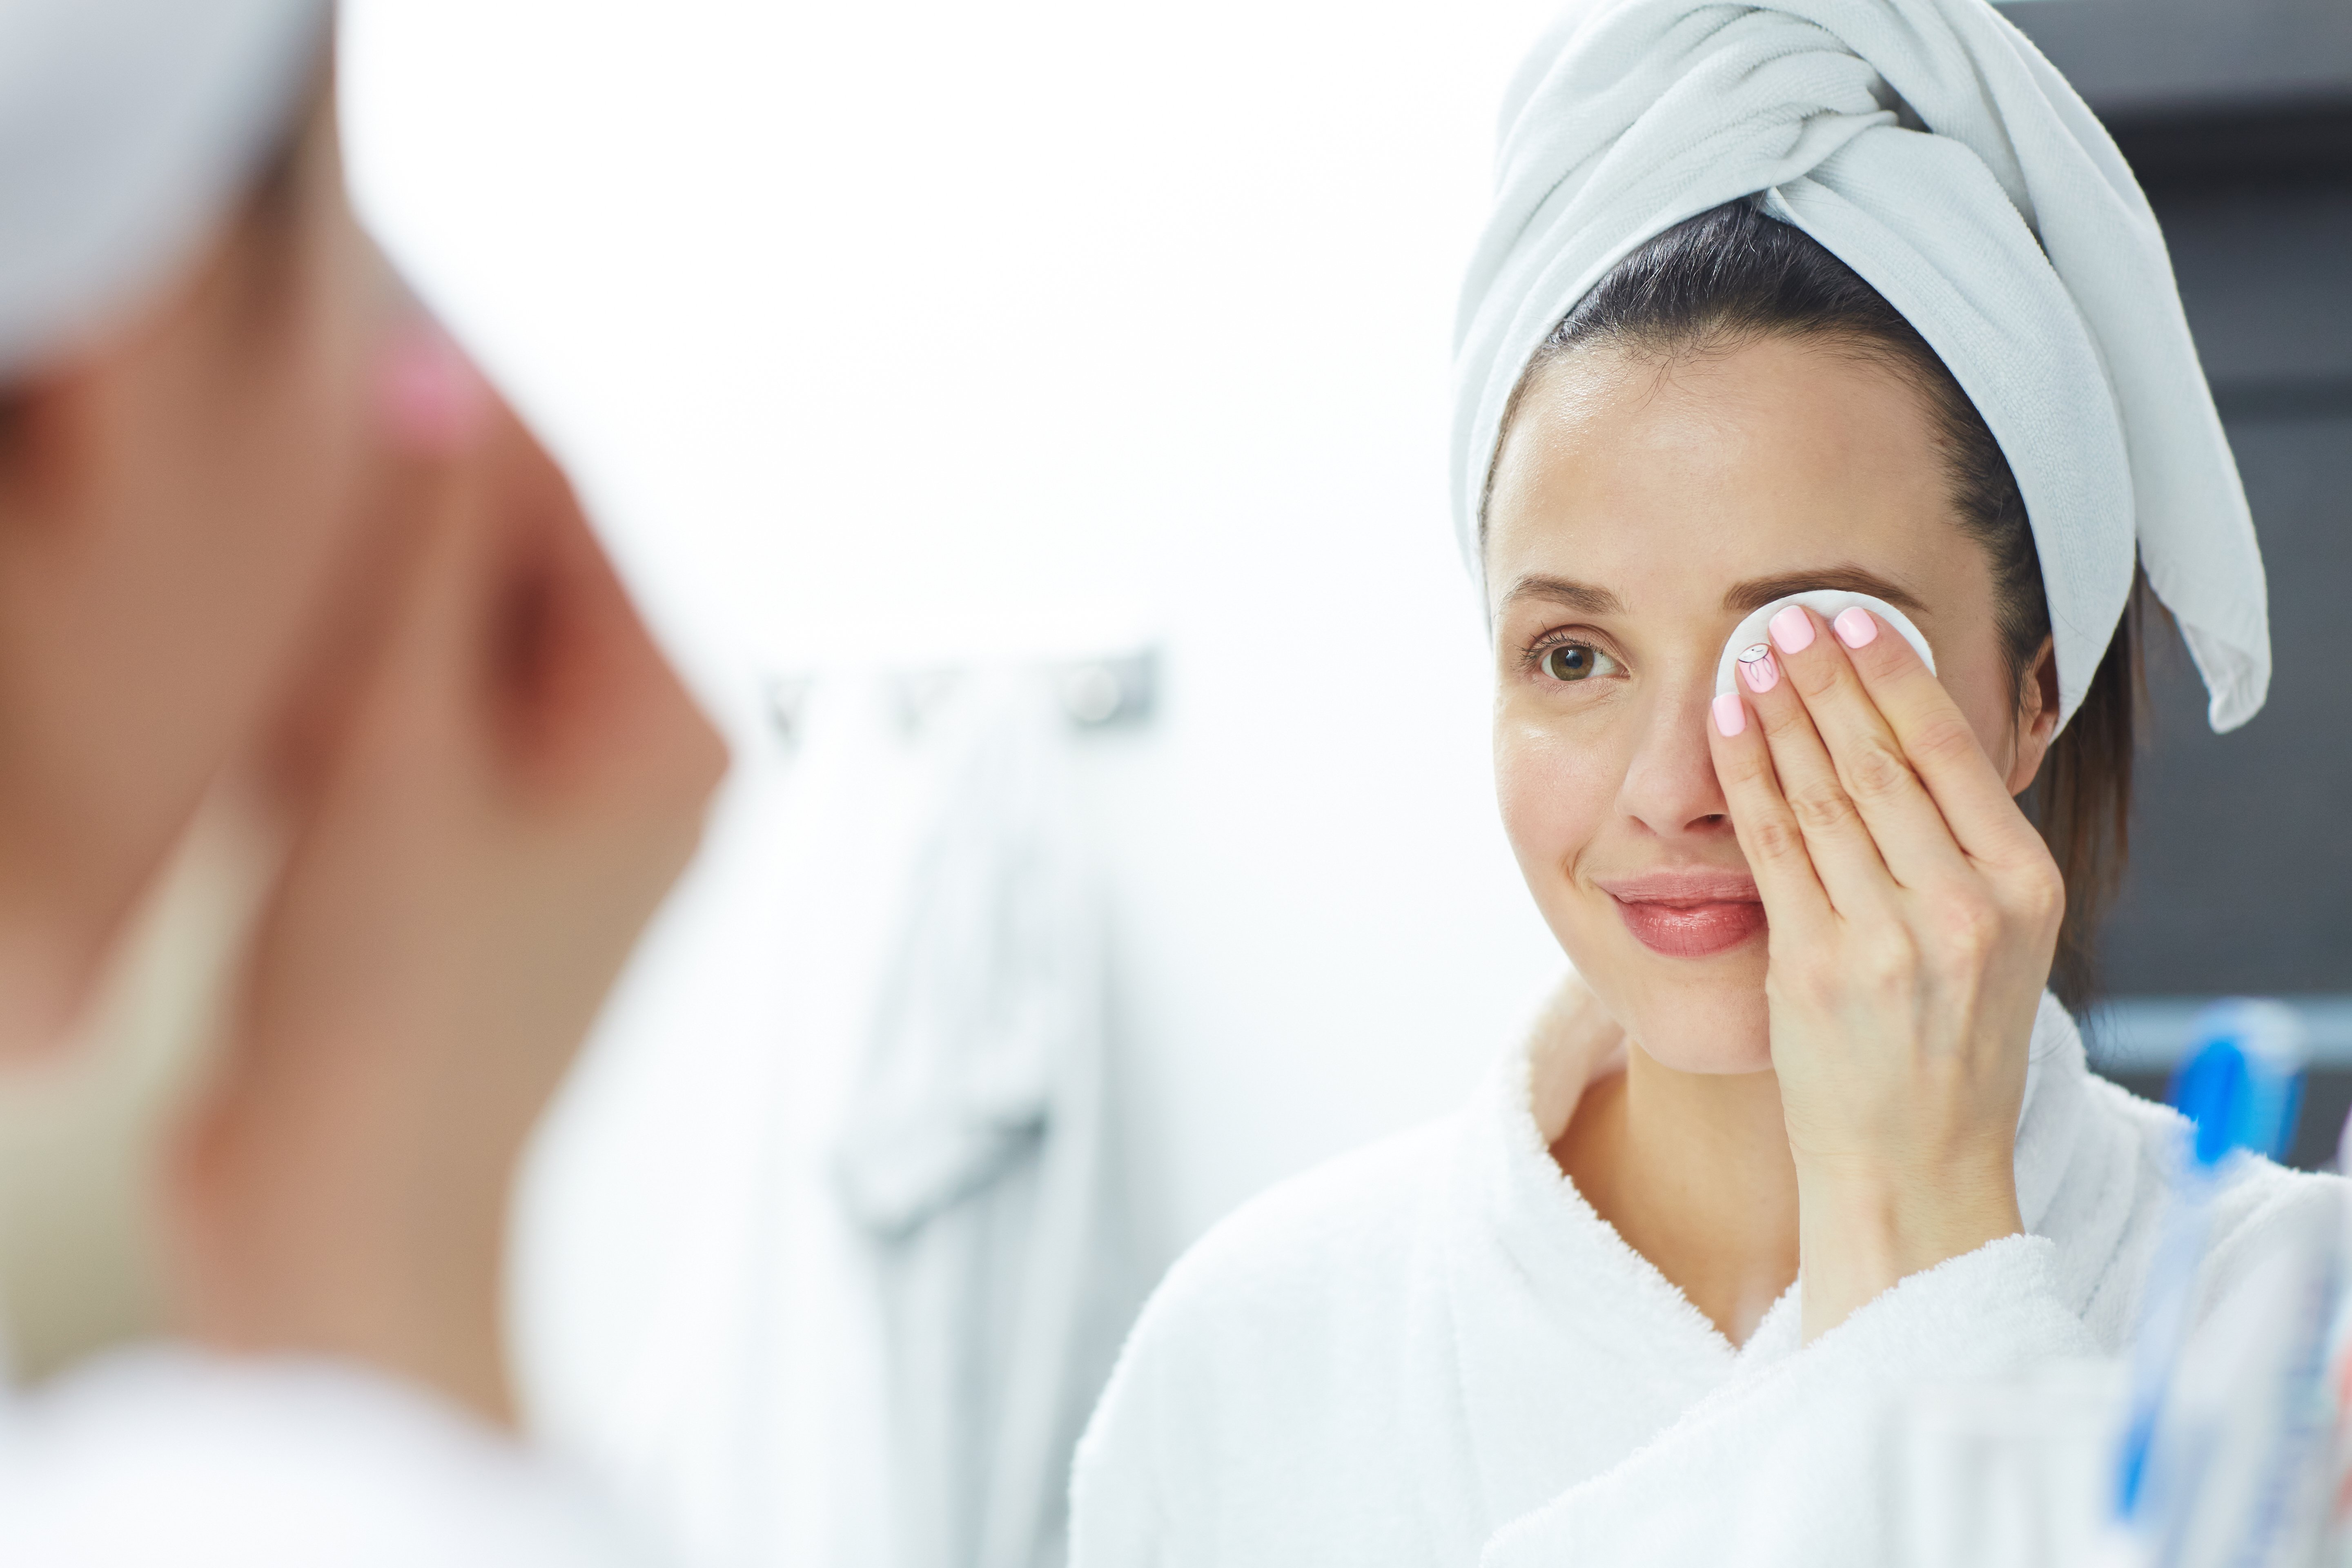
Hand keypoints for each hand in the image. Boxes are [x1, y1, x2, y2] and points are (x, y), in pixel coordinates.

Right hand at [164, 340, 728, 1422]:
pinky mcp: (489, 844)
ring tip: (285, 614)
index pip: (570, 504)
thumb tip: (439, 388)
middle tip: (291, 472)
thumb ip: (420, 560)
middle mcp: (645, 756)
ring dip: (366, 608)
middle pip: (517, 564)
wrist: (346, 1207)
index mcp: (670, 724)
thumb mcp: (391, 746)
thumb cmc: (391, 1012)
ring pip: (459, 635)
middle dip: (401, 522)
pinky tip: (287, 708)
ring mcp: (569, 804)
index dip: (457, 417)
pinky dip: (355, 688)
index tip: (357, 342)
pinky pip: (427, 713)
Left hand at [1707, 605, 2062, 1339]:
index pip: (1950, 753)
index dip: (1896, 676)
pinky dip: (1747, 772)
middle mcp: (1966, 908)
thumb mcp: (1997, 942)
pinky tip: (1728, 722)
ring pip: (1823, 792)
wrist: (1919, 1170)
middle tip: (1790, 612)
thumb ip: (1965, 849)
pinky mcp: (1820, 966)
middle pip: (1883, 760)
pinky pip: (1773, 843)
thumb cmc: (1950, 1050)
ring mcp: (1891, 938)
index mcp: (2024, 891)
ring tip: (1752, 653)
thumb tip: (1912, 734)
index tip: (1859, 620)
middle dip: (1830, 677)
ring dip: (1781, 712)